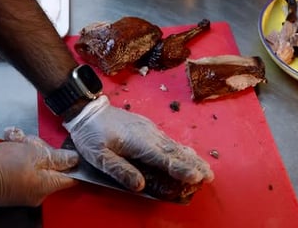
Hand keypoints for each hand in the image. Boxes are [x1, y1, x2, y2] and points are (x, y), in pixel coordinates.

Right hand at [0, 127, 78, 211]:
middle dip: (41, 148)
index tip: (66, 149)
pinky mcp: (13, 183)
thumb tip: (74, 159)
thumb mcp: (34, 155)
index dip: (72, 161)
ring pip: (35, 161)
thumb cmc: (0, 167)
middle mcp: (38, 191)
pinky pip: (22, 165)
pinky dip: (16, 152)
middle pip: (51, 165)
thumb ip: (57, 157)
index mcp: (47, 186)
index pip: (72, 176)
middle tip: (28, 142)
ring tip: (13, 140)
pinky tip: (8, 142)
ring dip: (26, 147)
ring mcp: (25, 188)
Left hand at [63, 95, 213, 191]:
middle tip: (209, 176)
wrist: (88, 111)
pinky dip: (181, 149)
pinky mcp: (148, 127)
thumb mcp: (99, 157)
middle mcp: (148, 134)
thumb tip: (141, 185)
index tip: (196, 176)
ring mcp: (149, 129)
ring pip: (174, 145)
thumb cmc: (92, 135)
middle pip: (175, 151)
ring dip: (191, 157)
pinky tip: (188, 154)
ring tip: (206, 168)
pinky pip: (168, 140)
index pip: (164, 158)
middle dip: (194, 164)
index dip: (181, 169)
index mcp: (138, 142)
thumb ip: (120, 170)